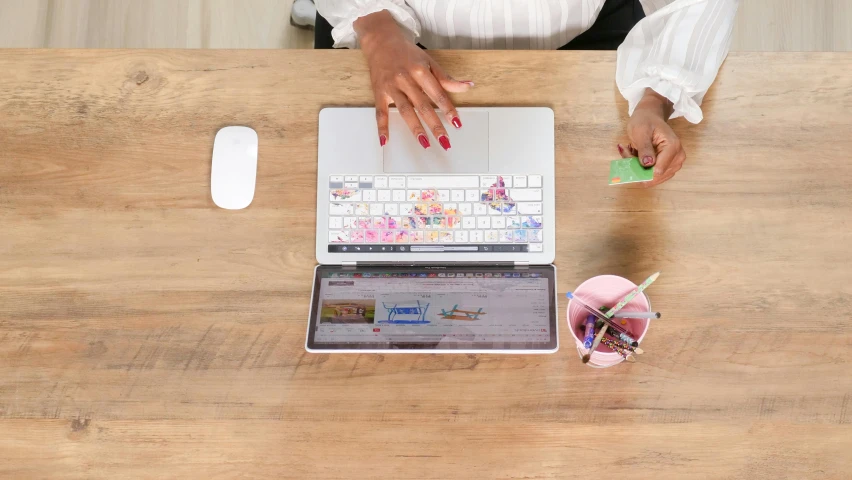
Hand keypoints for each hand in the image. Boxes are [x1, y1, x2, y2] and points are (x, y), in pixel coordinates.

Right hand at [355, 10, 471, 148]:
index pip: (437, 94)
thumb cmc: (407, 53)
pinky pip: (380, 113)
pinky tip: (386, 140)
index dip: (448, 109)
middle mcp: (406, 79)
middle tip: (444, 141)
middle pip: (423, 105)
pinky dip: (382, 127)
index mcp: (420, 71)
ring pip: (404, 110)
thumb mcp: (429, 62)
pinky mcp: (379, 93)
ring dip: (415, 128)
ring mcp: (391, 87)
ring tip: (425, 143)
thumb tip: (468, 86)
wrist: (381, 40)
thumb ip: (446, 79)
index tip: (457, 124)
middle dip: (435, 124)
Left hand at [617, 90, 685, 185]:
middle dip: (637, 168)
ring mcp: (674, 164)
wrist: (650, 117)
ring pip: (651, 178)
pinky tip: (635, 156)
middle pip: (654, 176)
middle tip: (626, 151)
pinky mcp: (668, 168)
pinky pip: (652, 176)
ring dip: (637, 169)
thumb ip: (644, 148)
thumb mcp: (641, 131)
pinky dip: (640, 169)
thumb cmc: (645, 121)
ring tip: (631, 152)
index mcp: (673, 147)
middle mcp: (678, 158)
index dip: (639, 169)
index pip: (657, 171)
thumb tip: (648, 164)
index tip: (627, 155)